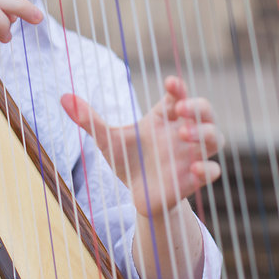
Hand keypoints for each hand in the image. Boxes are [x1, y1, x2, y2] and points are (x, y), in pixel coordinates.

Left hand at [61, 76, 222, 217]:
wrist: (137, 196)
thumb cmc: (127, 160)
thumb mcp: (107, 139)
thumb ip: (89, 119)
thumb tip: (62, 97)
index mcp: (164, 117)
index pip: (179, 94)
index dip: (179, 86)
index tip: (170, 82)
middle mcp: (182, 132)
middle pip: (205, 111)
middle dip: (197, 106)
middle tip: (181, 109)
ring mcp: (191, 155)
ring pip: (215, 137)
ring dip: (204, 133)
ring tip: (185, 134)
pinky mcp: (194, 179)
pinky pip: (213, 171)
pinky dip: (209, 168)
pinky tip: (196, 169)